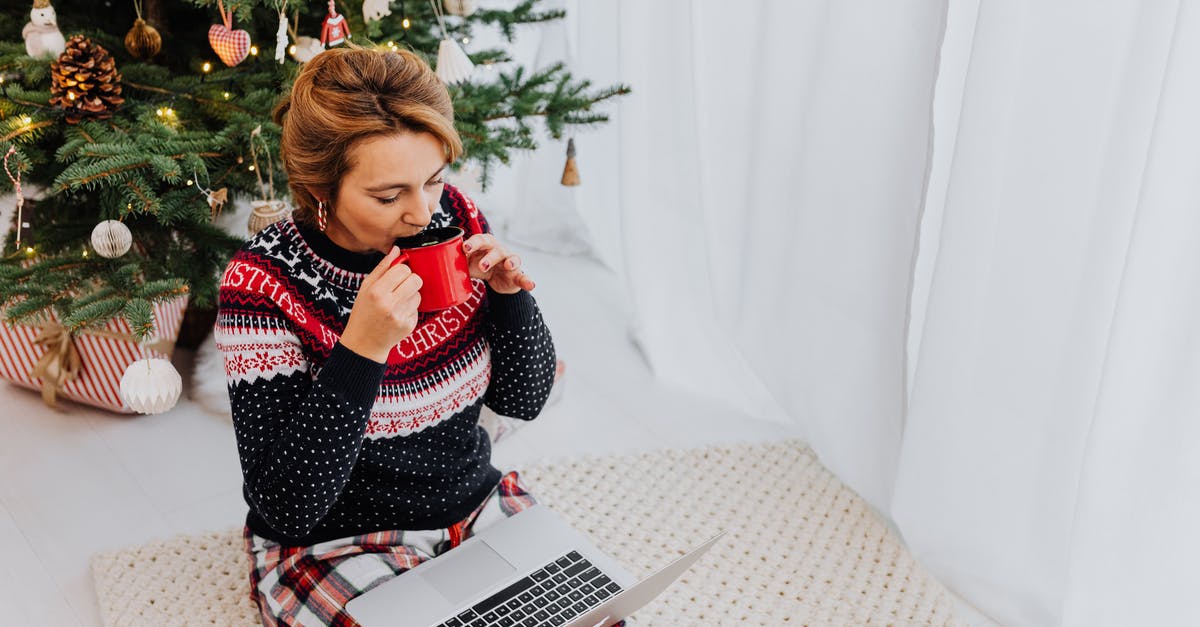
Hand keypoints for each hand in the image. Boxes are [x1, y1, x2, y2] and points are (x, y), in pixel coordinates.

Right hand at [339, 247, 421, 361]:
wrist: (364, 343)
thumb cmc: (363, 312)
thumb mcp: (365, 288)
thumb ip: (382, 268)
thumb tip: (396, 249)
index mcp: (376, 292)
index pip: (404, 270)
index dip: (403, 270)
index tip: (397, 275)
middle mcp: (389, 304)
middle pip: (416, 280)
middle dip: (411, 280)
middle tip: (401, 286)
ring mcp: (400, 316)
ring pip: (419, 295)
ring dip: (411, 296)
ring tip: (397, 303)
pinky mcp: (409, 326)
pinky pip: (417, 309)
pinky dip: (410, 309)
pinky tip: (397, 315)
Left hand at [462, 234, 535, 294]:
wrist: (497, 280)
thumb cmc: (480, 266)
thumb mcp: (469, 264)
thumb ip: (459, 261)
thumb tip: (441, 262)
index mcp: (486, 245)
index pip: (480, 240)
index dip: (473, 243)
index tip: (465, 248)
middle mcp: (499, 250)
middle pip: (496, 249)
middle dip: (489, 256)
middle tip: (481, 265)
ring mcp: (510, 262)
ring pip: (510, 259)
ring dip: (509, 262)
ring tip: (507, 266)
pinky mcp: (517, 275)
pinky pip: (524, 277)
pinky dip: (528, 281)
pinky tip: (531, 284)